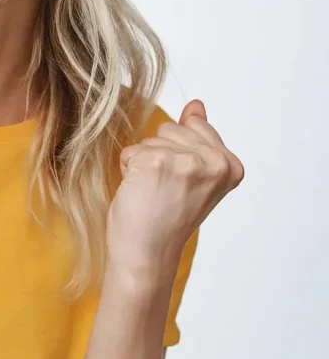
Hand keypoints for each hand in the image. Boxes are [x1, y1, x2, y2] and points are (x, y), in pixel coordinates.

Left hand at [107, 100, 243, 277]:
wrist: (147, 253)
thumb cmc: (166, 218)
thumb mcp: (193, 175)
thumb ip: (197, 137)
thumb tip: (196, 105)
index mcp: (231, 165)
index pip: (194, 126)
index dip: (178, 154)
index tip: (182, 185)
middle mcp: (215, 162)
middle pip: (170, 129)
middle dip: (160, 155)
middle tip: (165, 191)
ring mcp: (187, 161)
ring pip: (149, 140)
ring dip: (143, 164)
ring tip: (153, 193)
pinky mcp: (156, 161)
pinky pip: (131, 151)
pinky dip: (128, 170)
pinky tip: (139, 193)